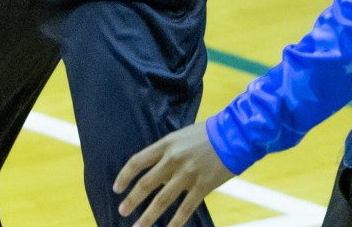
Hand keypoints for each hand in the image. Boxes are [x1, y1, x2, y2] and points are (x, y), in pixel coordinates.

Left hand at [113, 121, 233, 226]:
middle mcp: (173, 160)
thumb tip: (154, 173)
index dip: (124, 176)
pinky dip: (175, 222)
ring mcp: (188, 175)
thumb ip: (167, 153)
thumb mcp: (181, 137)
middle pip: (145, 184)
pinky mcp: (203, 186)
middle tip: (122, 211)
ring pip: (162, 200)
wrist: (235, 135)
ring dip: (148, 216)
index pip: (137, 162)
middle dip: (131, 200)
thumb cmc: (208, 134)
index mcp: (166, 144)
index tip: (117, 188)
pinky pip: (185, 208)